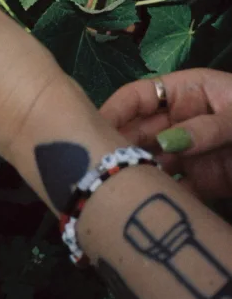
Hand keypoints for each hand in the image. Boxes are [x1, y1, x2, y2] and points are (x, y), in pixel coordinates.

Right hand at [100, 68, 231, 198]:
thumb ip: (207, 127)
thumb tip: (165, 143)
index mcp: (183, 92)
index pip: (138, 97)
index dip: (114, 110)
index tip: (91, 128)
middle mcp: (178, 122)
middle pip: (137, 132)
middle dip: (117, 146)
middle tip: (96, 165)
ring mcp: (187, 153)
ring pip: (150, 163)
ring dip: (134, 174)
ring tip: (115, 187)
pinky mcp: (201, 182)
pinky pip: (173, 190)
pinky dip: (161, 198)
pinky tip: (146, 206)